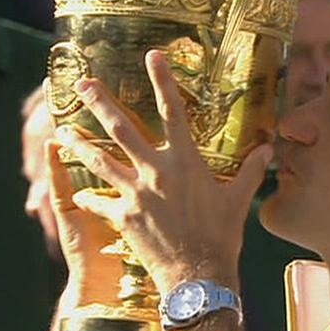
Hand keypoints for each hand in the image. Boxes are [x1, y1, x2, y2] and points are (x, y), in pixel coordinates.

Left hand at [54, 50, 271, 294]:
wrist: (198, 275)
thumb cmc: (222, 236)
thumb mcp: (238, 199)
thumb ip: (250, 171)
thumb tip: (267, 149)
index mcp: (185, 161)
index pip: (174, 111)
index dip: (163, 81)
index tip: (153, 56)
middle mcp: (156, 171)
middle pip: (122, 129)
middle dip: (100, 104)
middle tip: (82, 85)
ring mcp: (136, 193)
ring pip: (100, 161)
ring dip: (79, 144)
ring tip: (61, 131)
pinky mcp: (123, 217)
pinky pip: (99, 203)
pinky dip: (88, 197)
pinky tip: (78, 193)